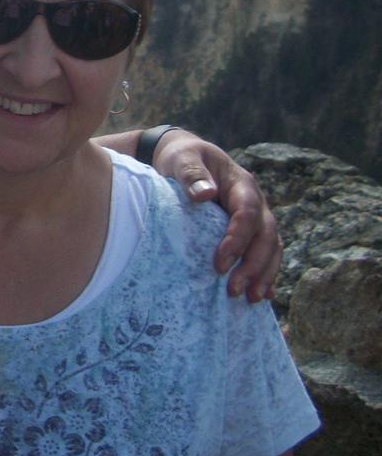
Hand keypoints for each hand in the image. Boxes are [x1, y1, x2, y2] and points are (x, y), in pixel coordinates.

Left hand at [152, 130, 281, 300]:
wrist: (186, 156)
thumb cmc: (183, 158)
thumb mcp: (183, 159)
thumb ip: (192, 174)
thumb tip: (205, 194)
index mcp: (242, 185)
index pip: (246, 214)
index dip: (236, 240)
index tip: (218, 263)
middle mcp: (256, 203)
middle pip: (265, 236)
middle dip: (253, 265)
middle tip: (234, 289)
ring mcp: (256, 218)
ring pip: (271, 248)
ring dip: (264, 274)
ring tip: (252, 299)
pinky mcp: (250, 231)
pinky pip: (266, 253)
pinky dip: (266, 274)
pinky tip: (263, 295)